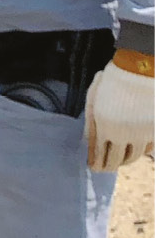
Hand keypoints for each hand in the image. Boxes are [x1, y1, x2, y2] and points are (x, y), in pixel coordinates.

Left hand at [84, 52, 154, 171]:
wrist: (141, 70)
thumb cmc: (112, 82)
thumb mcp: (94, 100)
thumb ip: (92, 122)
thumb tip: (89, 141)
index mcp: (104, 126)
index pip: (99, 154)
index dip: (96, 163)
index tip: (93, 168)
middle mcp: (124, 134)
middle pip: (116, 160)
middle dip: (109, 166)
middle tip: (105, 168)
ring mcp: (143, 134)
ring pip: (134, 157)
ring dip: (125, 160)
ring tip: (119, 160)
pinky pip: (149, 149)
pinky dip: (142, 152)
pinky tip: (136, 152)